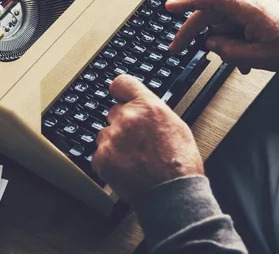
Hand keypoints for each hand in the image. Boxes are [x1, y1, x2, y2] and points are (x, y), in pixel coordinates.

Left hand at [91, 75, 202, 200]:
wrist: (172, 194)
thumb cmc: (179, 164)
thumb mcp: (175, 126)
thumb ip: (153, 111)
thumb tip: (142, 106)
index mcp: (147, 106)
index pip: (122, 83)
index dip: (120, 91)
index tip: (119, 95)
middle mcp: (127, 118)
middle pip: (114, 112)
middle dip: (122, 124)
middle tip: (137, 142)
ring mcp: (112, 138)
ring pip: (106, 134)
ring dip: (115, 143)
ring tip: (135, 159)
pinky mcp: (102, 157)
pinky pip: (100, 154)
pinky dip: (109, 161)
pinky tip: (127, 169)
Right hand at [166, 0, 278, 73]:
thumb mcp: (259, 57)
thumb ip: (229, 51)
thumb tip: (209, 44)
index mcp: (248, 8)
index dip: (187, 2)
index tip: (169, 8)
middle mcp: (246, 4)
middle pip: (210, 15)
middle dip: (193, 33)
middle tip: (177, 49)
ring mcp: (250, 10)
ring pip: (221, 25)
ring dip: (222, 45)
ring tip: (238, 63)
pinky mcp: (254, 16)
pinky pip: (233, 28)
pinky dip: (233, 44)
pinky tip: (244, 61)